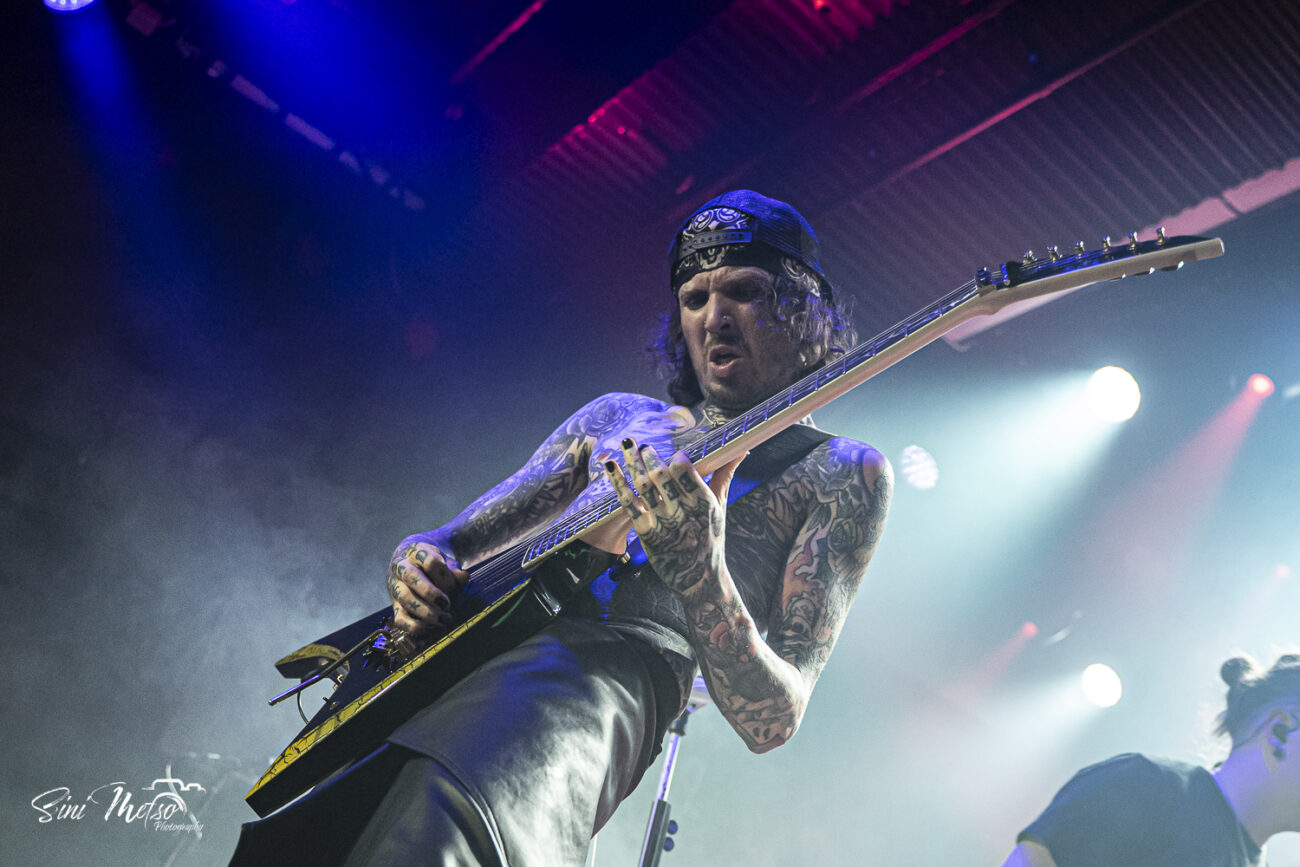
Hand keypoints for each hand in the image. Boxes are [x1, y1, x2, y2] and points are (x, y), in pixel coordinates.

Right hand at [386, 533, 468, 634]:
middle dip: (430, 592)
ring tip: (444, 619)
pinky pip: (399, 619)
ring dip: (426, 612)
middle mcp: (401, 567)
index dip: (444, 576)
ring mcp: (395, 586)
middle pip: (411, 576)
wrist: (412, 564)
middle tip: (447, 605)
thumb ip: (456, 570)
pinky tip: (431, 628)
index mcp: (416, 551)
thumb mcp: (446, 562)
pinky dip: (414, 627)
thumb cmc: (434, 566)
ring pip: (405, 597)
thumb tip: (463, 577)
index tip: (455, 586)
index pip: (429, 561)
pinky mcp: (395, 606)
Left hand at [603, 437, 744, 594]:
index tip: (674, 453)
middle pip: (661, 475)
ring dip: (632, 461)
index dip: (676, 458)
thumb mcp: (720, 507)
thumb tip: (741, 449)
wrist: (698, 579)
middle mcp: (682, 511)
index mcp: (703, 502)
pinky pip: (629, 503)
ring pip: (643, 485)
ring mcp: (662, 522)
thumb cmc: (711, 539)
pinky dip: (618, 482)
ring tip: (627, 443)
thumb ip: (725, 474)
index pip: (685, 470)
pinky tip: (611, 466)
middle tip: (644, 446)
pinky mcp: (645, 532)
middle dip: (650, 456)